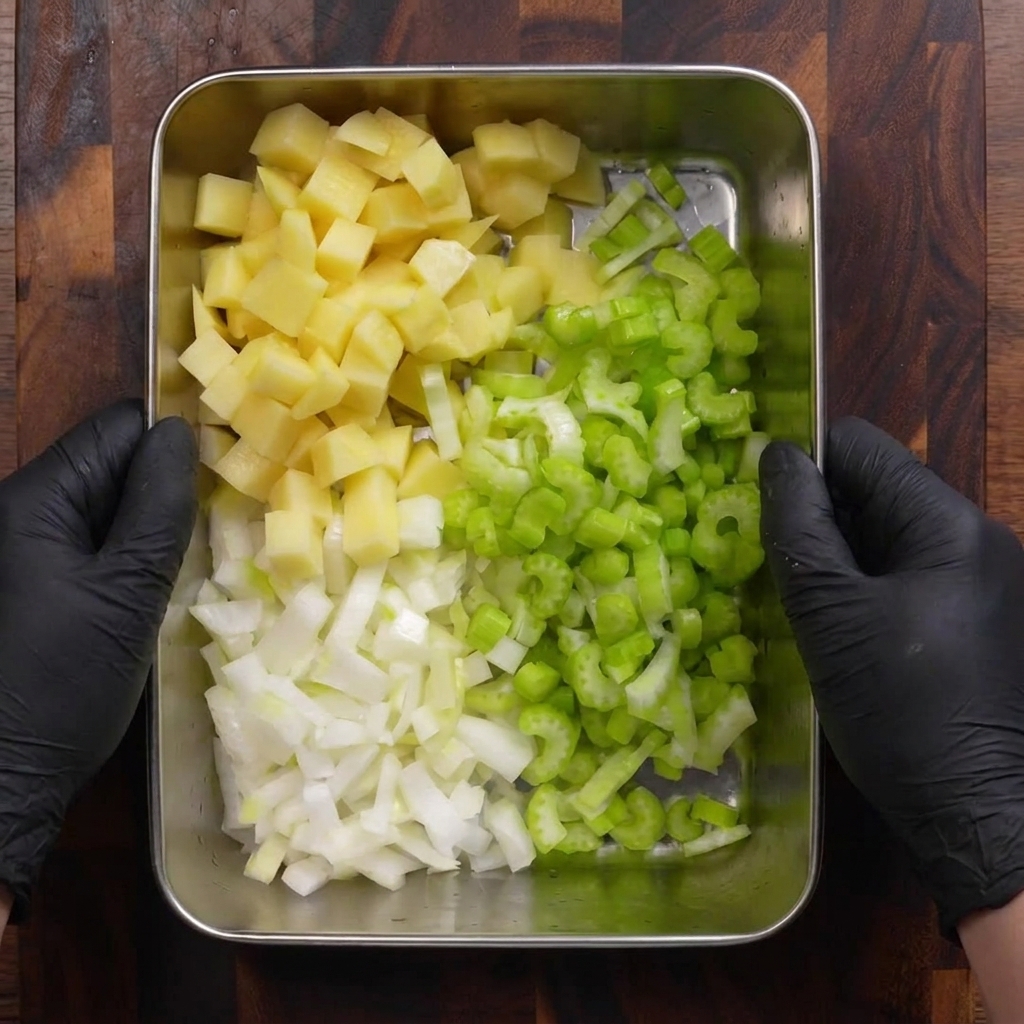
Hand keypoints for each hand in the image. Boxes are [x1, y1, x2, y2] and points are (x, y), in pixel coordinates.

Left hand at [0, 401, 196, 913]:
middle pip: (110, 464)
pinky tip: (161, 585)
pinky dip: (133, 555)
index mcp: (34, 501)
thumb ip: (159, 508)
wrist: (5, 778)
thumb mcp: (127, 594)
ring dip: (154, 524)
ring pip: (108, 505)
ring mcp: (26, 548)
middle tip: (221, 523)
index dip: (174, 440)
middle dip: (167, 486)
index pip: (116, 429)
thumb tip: (181, 433)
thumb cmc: (63, 686)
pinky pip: (97, 543)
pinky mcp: (37, 582)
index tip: (228, 473)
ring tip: (197, 558)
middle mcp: (21, 511)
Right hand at [759, 417, 1023, 934]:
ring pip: (887, 535)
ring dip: (838, 557)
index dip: (801, 467)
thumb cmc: (900, 712)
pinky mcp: (977, 618)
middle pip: (876, 490)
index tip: (759, 515)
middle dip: (818, 518)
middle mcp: (976, 538)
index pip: (860, 448)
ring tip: (803, 606)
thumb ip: (798, 529)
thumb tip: (774, 455)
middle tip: (773, 567)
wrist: (979, 815)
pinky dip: (864, 589)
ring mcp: (981, 580)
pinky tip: (839, 631)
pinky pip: (906, 576)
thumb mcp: (830, 617)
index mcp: (949, 524)